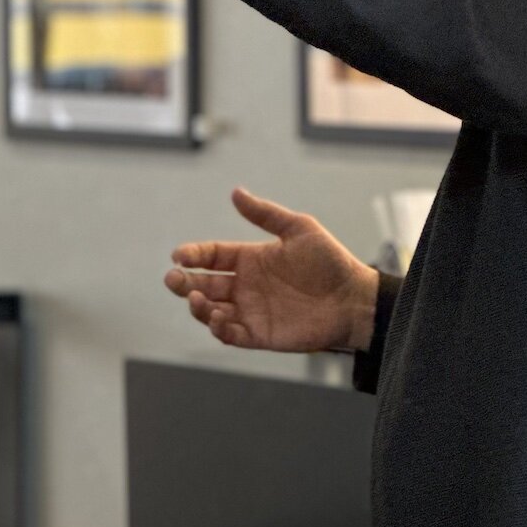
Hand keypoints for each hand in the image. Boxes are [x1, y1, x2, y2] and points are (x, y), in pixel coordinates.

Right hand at [164, 189, 379, 354]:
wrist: (353, 298)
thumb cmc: (331, 262)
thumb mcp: (299, 229)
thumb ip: (265, 214)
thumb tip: (235, 192)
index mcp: (250, 258)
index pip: (211, 256)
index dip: (192, 255)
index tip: (179, 256)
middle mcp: (245, 285)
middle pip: (203, 284)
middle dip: (183, 282)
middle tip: (173, 278)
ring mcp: (251, 311)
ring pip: (210, 310)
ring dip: (198, 306)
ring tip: (198, 298)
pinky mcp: (260, 334)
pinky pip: (230, 334)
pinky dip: (218, 328)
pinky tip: (217, 317)